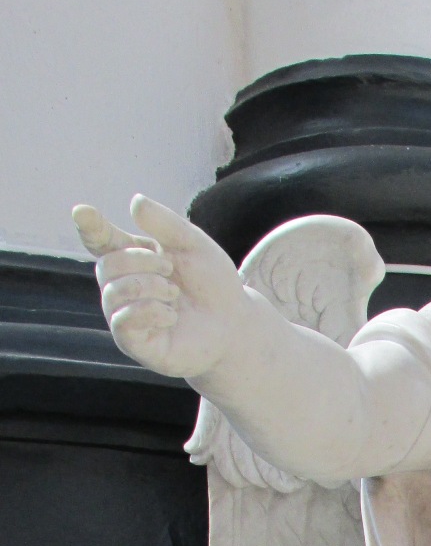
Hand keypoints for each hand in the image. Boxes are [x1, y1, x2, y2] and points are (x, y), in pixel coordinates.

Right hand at [72, 196, 247, 380]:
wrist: (234, 324)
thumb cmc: (212, 283)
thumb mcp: (194, 245)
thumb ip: (166, 224)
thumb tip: (135, 202)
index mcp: (132, 258)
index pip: (101, 241)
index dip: (90, 226)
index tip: (81, 211)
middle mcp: (122, 288)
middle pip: (106, 265)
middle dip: (140, 262)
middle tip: (170, 269)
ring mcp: (125, 317)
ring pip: (113, 293)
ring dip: (148, 286)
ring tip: (173, 294)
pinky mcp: (134, 343)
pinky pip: (123, 321)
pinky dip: (150, 311)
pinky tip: (171, 316)